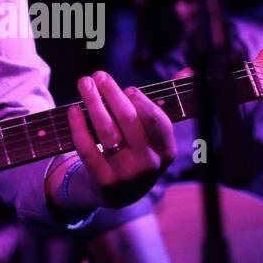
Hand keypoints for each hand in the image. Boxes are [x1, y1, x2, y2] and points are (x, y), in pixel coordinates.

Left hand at [61, 71, 177, 209]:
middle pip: (128, 120)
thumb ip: (168, 102)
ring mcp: (126, 174)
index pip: (157, 121)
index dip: (142, 102)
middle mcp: (149, 164)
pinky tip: (74, 110)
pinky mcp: (103, 181)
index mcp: (166, 151)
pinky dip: (79, 127)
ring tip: (85, 83)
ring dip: (93, 102)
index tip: (128, 88)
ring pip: (106, 131)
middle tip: (98, 75)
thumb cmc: (138, 152)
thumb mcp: (156, 136)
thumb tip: (188, 69)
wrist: (119, 193)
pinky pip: (87, 149)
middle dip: (112, 93)